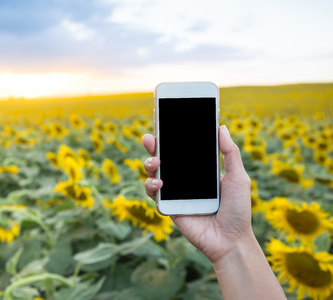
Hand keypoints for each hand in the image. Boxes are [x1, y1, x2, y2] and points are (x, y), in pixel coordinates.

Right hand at [143, 125, 251, 262]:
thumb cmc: (238, 210)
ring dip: (149, 165)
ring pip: (154, 174)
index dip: (171, 136)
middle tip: (149, 138)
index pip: (182, 149)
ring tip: (156, 162)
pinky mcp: (169, 208)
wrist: (231, 241)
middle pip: (164, 158)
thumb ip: (230, 153)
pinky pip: (154, 195)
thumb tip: (221, 127)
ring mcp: (176, 193)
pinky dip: (152, 187)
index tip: (162, 122)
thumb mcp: (239, 178)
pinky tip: (159, 184)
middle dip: (153, 147)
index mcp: (200, 170)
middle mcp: (185, 180)